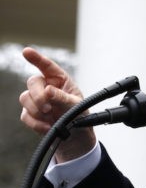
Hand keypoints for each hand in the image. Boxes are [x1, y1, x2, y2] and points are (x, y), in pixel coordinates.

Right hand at [19, 47, 95, 162]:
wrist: (75, 136)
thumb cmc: (79, 116)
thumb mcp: (76, 106)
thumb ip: (62, 98)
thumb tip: (48, 91)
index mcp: (60, 80)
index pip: (47, 66)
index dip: (37, 58)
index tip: (27, 51)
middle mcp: (46, 87)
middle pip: (32, 82)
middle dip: (38, 95)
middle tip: (48, 108)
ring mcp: (36, 100)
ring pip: (25, 98)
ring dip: (37, 110)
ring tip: (51, 117)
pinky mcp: (30, 114)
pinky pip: (25, 115)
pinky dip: (36, 123)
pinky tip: (47, 126)